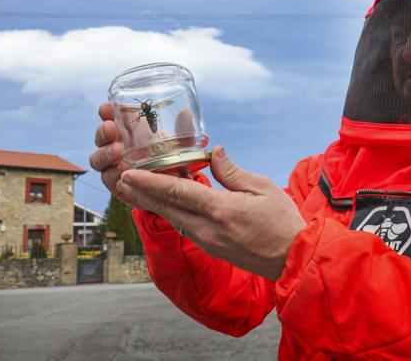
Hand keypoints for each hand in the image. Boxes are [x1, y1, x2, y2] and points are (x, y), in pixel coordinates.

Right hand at [89, 103, 197, 200]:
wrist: (174, 190)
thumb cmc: (173, 161)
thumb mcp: (181, 145)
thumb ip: (183, 131)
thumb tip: (185, 113)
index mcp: (130, 133)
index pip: (112, 118)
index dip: (107, 111)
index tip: (106, 107)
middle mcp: (118, 147)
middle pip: (101, 137)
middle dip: (102, 131)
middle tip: (111, 128)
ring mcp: (115, 166)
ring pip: (97, 158)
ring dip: (103, 153)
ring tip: (116, 150)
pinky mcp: (117, 184)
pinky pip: (107, 178)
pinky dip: (111, 174)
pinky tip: (120, 171)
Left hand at [116, 146, 306, 280]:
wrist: (292, 259)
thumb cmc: (282, 221)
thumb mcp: (262, 188)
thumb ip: (232, 171)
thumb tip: (212, 151)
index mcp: (222, 211)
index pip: (178, 193)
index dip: (150, 182)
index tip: (129, 173)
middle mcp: (208, 229)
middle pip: (165, 208)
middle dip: (139, 193)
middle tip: (118, 178)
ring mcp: (207, 241)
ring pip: (171, 218)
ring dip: (150, 203)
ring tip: (130, 189)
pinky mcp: (210, 247)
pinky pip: (182, 226)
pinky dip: (167, 212)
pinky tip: (160, 203)